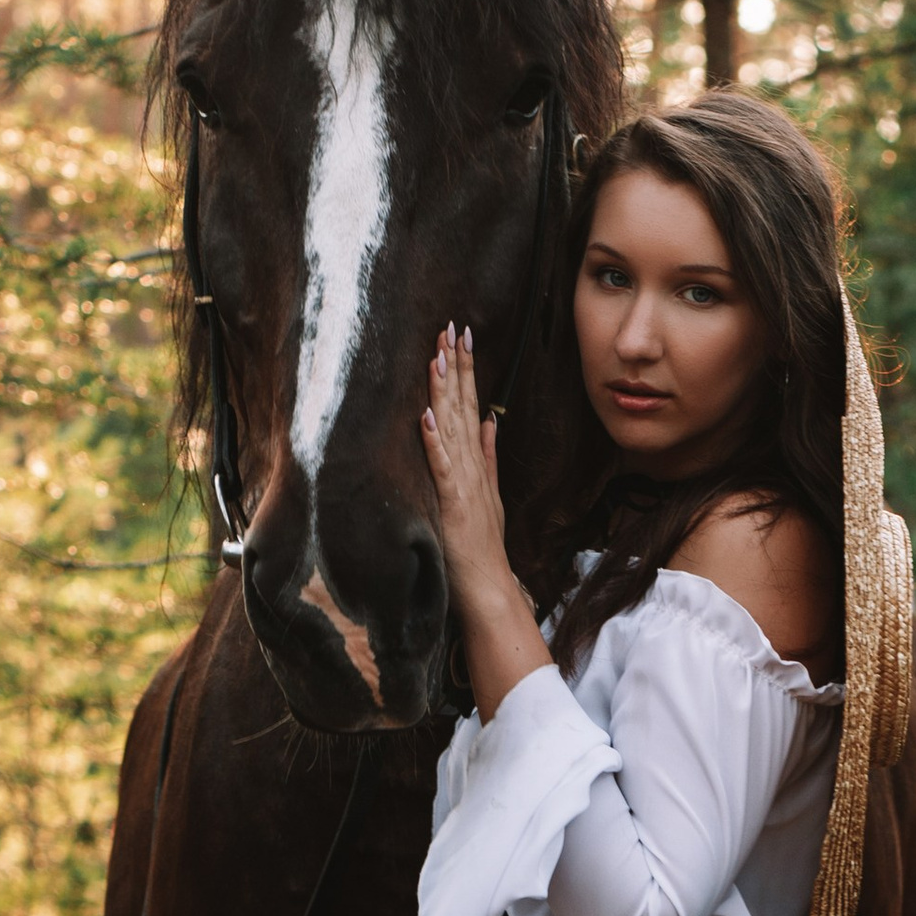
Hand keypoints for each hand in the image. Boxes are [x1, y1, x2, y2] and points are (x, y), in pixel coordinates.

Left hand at [422, 325, 548, 721]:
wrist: (488, 587)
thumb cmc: (481, 547)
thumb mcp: (487, 494)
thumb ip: (488, 457)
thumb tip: (489, 421)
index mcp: (476, 463)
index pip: (470, 406)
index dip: (466, 370)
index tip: (460, 336)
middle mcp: (472, 467)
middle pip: (463, 408)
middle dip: (457, 367)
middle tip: (451, 328)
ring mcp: (463, 484)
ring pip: (452, 430)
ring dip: (445, 393)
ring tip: (439, 357)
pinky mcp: (452, 504)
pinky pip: (442, 469)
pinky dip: (435, 443)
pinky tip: (427, 417)